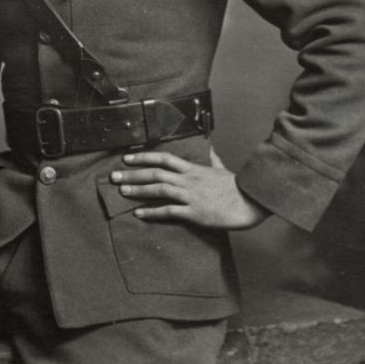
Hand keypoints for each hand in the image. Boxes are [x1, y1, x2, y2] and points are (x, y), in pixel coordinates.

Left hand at [110, 147, 267, 229]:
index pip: (164, 158)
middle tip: (113, 176)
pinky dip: (152, 212)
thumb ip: (212, 160)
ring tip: (121, 191)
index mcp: (194, 169)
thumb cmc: (237, 187)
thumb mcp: (222, 169)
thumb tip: (210, 149)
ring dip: (138, 190)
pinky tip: (139, 214)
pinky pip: (168, 212)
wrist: (251, 202)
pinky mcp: (194, 213)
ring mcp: (190, 196)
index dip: (143, 157)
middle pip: (155, 173)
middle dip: (132, 174)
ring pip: (158, 190)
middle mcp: (188, 180)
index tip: (127, 157)